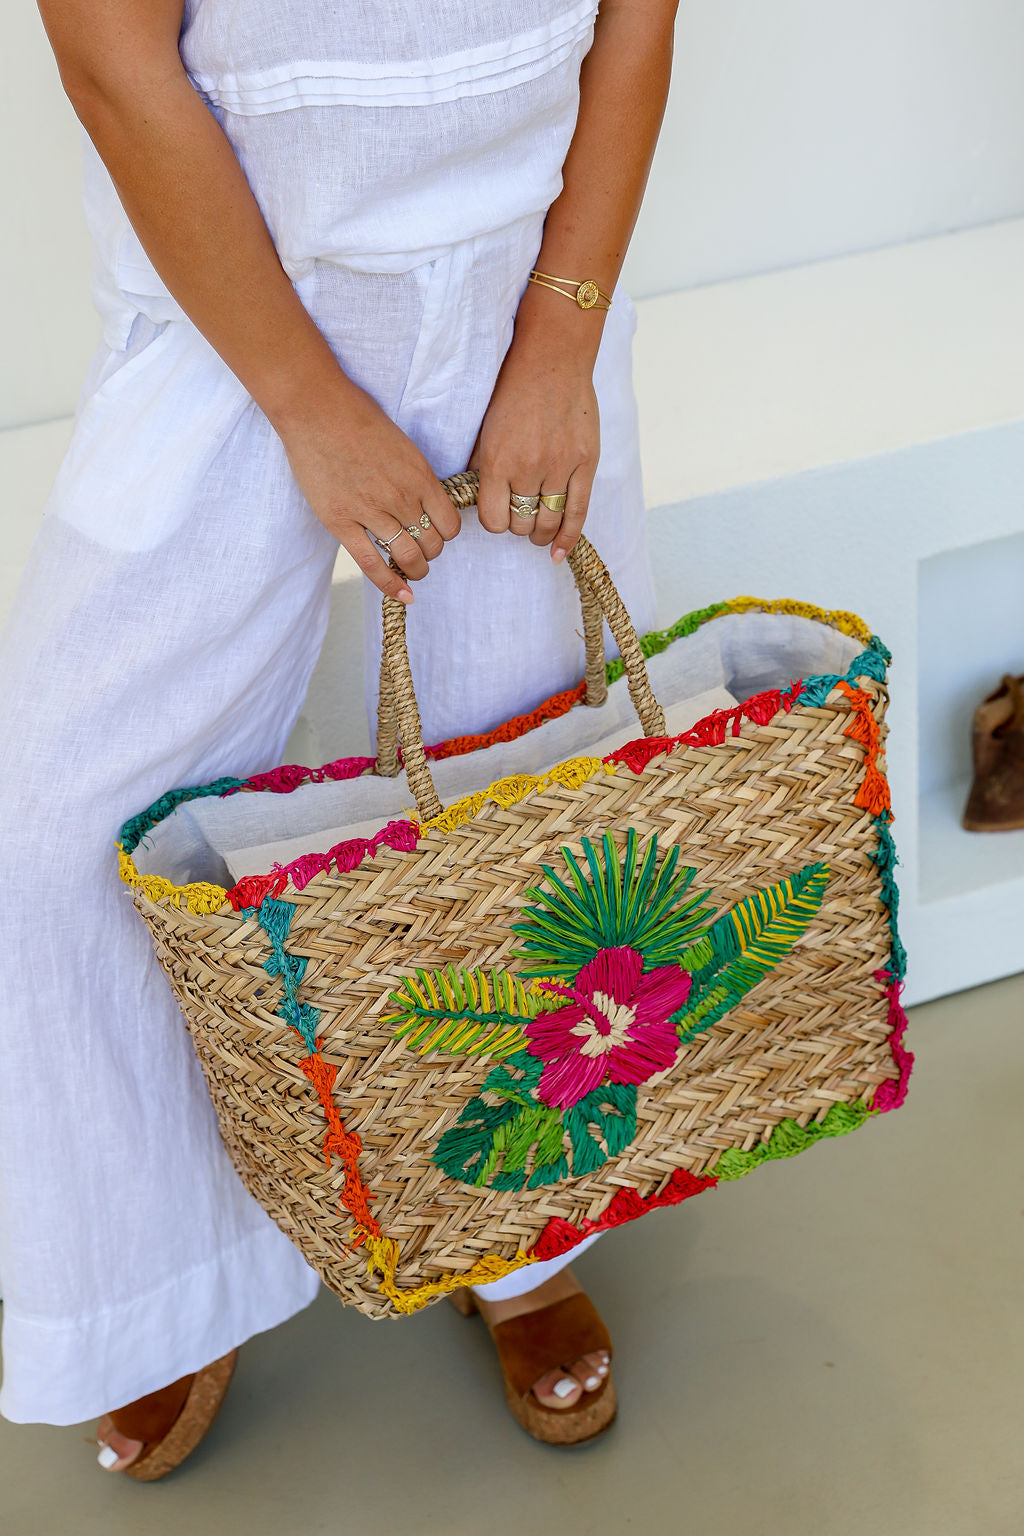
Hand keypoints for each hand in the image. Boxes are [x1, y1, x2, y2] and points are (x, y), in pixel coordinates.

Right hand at [277, 374, 460, 602]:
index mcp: (420, 476)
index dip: (447, 534)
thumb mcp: (402, 443)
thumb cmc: (357, 418)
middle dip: (431, 553)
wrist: (316, 410)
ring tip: (412, 571)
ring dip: (415, 570)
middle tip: (423, 553)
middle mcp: (402, 497)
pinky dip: (390, 585)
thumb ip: (415, 474)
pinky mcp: (341, 522)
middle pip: (433, 544)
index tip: (437, 533)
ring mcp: (371, 512)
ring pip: (408, 557)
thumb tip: (424, 498)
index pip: (450, 523)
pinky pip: (372, 564)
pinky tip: (402, 595)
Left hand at [468, 338, 599, 563]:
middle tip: (520, 517)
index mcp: (497, 461)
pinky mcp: (585, 464)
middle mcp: (527, 468)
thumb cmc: (514, 392)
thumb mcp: (486, 430)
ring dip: (540, 532)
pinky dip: (567, 538)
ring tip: (537, 531)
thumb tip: (482, 504)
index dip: (495, 522)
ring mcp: (559, 467)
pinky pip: (577, 513)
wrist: (553, 360)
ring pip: (547, 522)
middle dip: (518, 526)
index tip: (499, 513)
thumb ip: (483, 468)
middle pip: (520, 525)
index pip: (493, 520)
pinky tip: (558, 552)